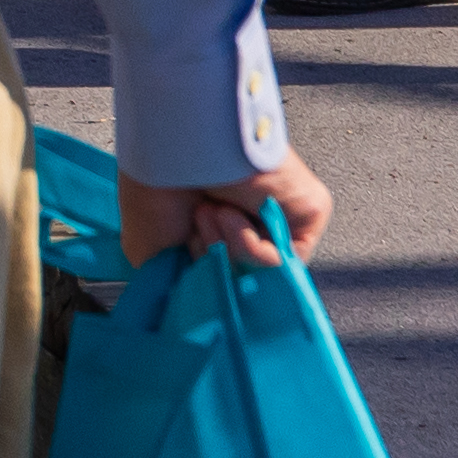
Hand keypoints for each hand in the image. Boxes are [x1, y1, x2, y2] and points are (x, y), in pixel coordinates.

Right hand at [114, 143, 336, 265]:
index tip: (185, 273)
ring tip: (208, 211)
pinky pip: (286, 259)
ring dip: (228, 248)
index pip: (224, 273)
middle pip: (243, 277)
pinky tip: (231, 214)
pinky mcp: (308, 213)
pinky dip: (252, 247)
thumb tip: (193, 310)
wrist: (178, 147)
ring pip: (263, 270)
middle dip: (211, 260)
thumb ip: (175, 283)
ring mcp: (281, 217)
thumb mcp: (150, 248)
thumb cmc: (157, 186)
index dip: (204, 279)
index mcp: (217, 225)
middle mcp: (252, 220)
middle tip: (192, 228)